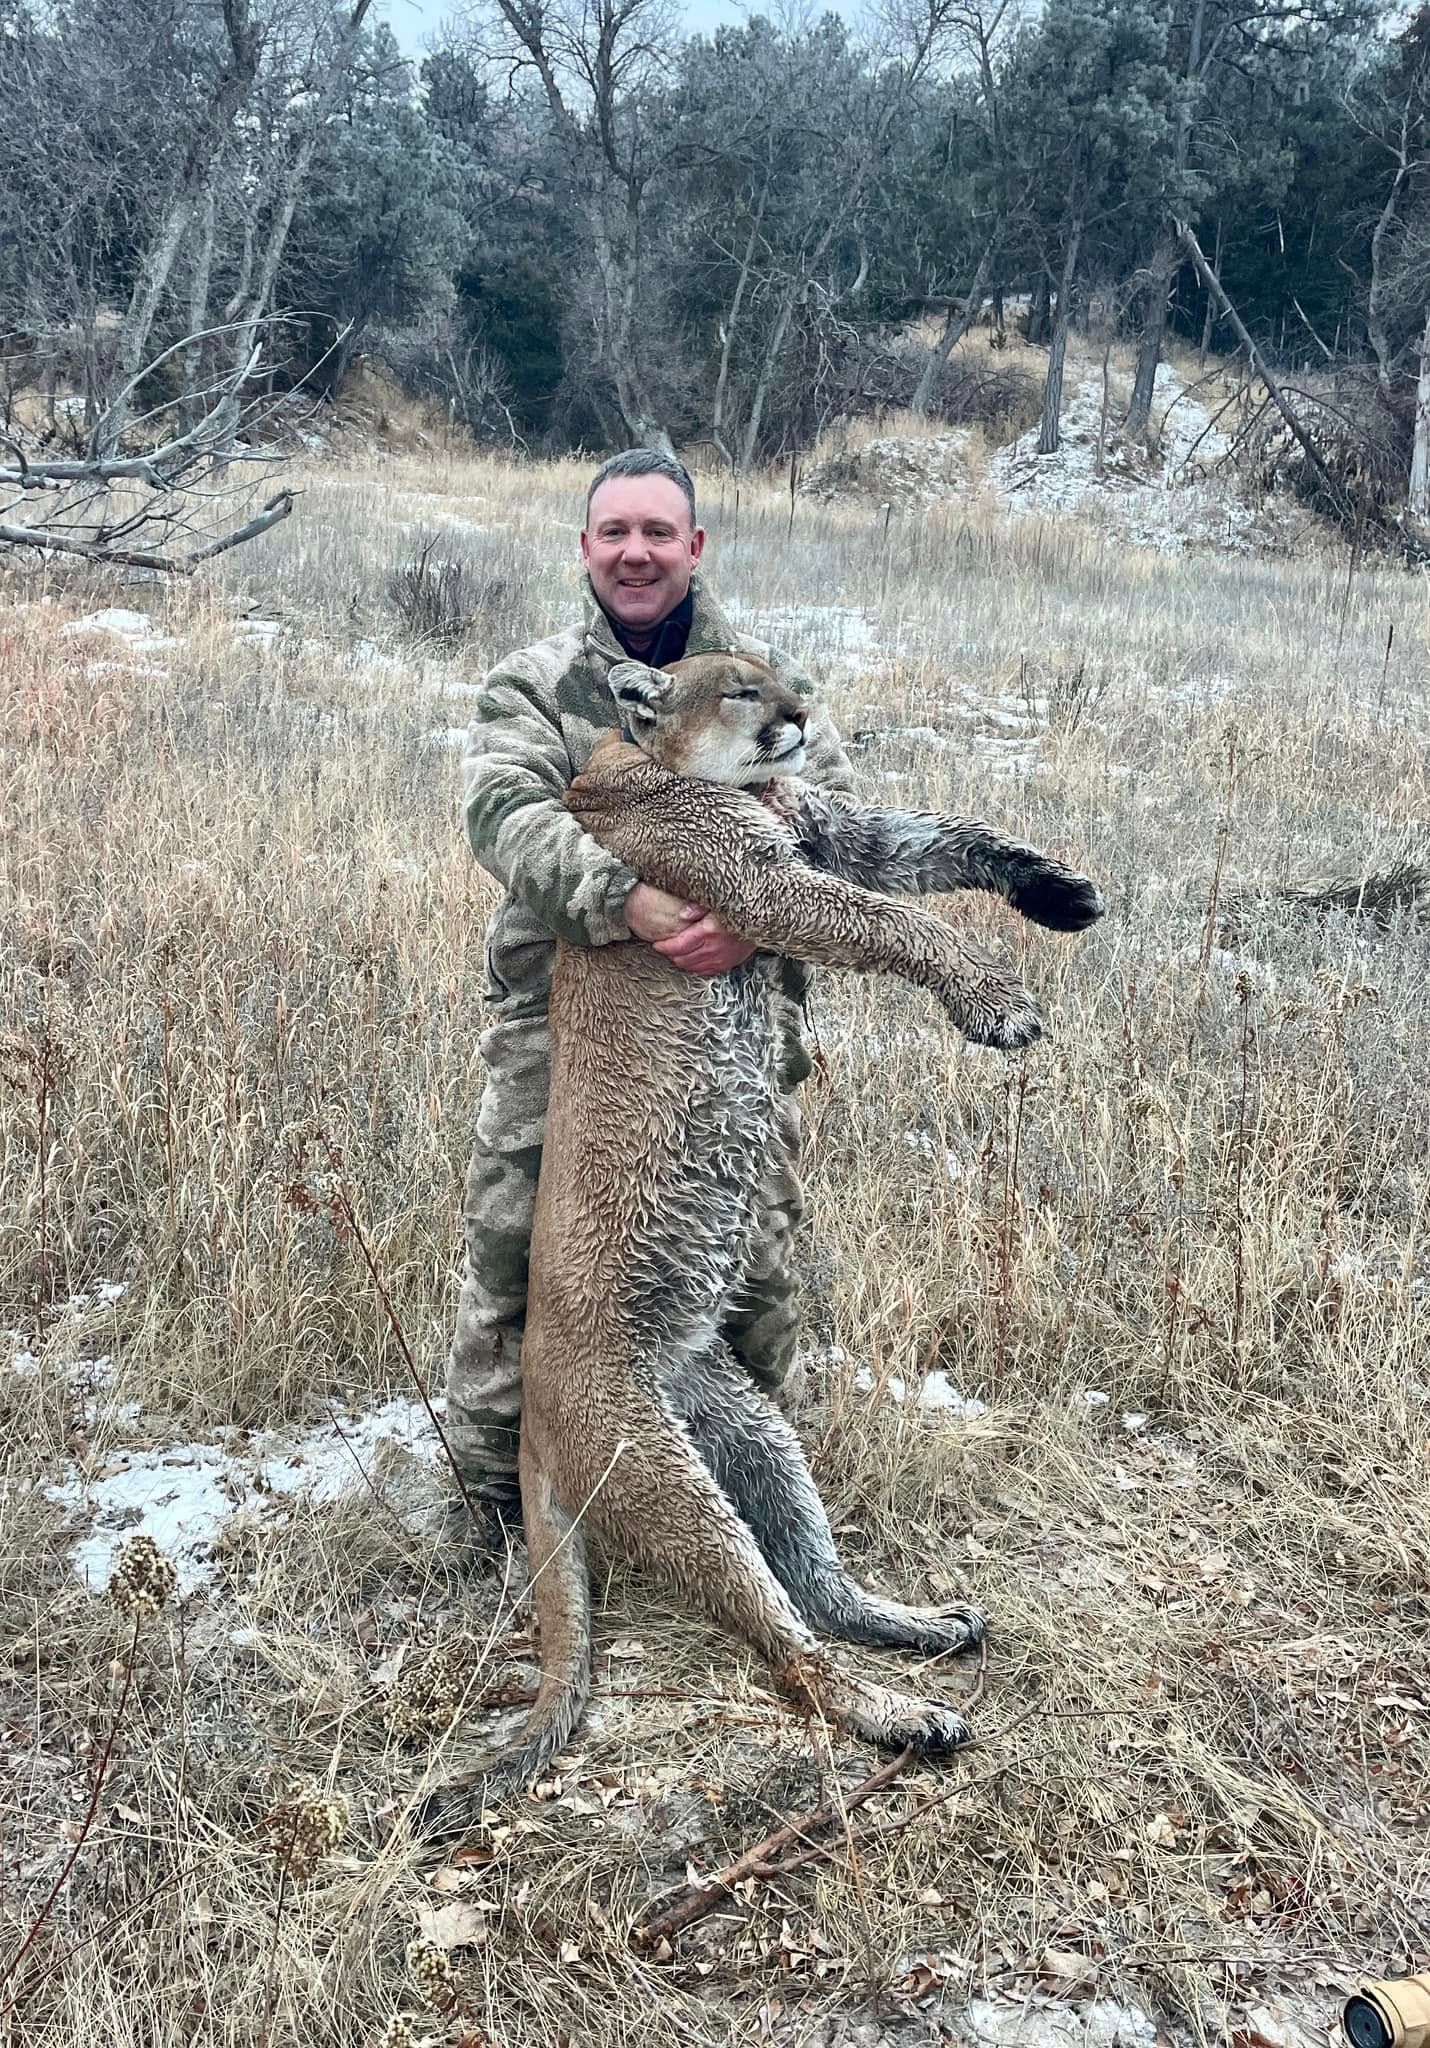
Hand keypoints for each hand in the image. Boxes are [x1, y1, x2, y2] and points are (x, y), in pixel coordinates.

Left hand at [625, 883, 757, 976]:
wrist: (764, 918)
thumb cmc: (740, 906)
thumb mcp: (718, 901)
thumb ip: (698, 906)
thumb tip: (682, 914)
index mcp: (709, 932)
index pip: (679, 945)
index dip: (665, 946)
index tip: (657, 943)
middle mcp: (714, 948)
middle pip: (683, 958)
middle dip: (671, 954)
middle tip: (665, 947)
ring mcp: (722, 958)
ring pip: (693, 967)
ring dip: (682, 961)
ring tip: (676, 954)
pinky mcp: (729, 963)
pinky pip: (707, 971)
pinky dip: (696, 968)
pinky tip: (693, 961)